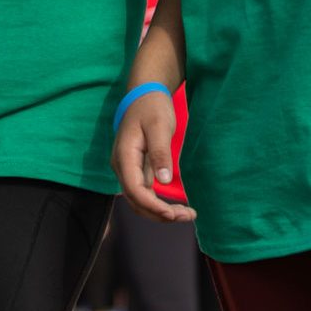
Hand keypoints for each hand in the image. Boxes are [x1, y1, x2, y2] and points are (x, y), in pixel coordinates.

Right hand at [112, 90, 193, 223]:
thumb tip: (164, 180)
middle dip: (159, 214)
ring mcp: (128, 169)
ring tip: (187, 214)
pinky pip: (145, 193)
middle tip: (188, 216)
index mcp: (124, 156)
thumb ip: (160, 153)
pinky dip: (159, 203)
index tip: (173, 213)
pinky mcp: (137, 170)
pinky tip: (177, 206)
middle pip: (136, 201)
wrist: (144, 94)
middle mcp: (122, 166)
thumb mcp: (159, 126)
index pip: (134, 190)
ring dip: (160, 212)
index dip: (152, 206)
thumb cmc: (152, 107)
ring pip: (140, 200)